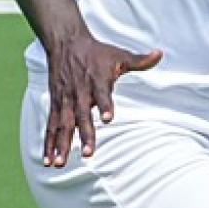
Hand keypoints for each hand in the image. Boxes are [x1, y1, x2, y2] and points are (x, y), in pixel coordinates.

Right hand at [43, 32, 161, 166]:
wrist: (67, 43)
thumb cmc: (97, 52)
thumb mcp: (119, 55)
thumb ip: (139, 60)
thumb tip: (160, 54)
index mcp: (97, 81)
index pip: (102, 94)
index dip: (105, 105)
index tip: (109, 118)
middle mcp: (80, 92)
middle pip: (81, 115)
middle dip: (85, 134)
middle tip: (88, 154)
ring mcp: (66, 100)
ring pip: (63, 125)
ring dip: (61, 145)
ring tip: (59, 164)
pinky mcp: (56, 104)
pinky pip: (51, 126)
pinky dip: (48, 143)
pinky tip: (48, 160)